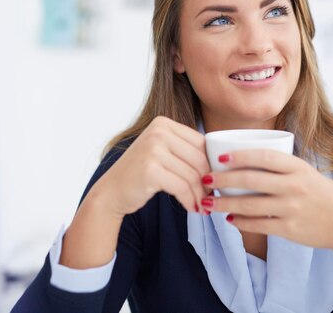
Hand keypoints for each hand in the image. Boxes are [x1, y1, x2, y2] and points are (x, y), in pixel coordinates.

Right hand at [89, 116, 211, 217]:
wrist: (111, 192)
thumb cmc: (141, 174)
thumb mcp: (162, 152)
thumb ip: (185, 149)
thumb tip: (221, 161)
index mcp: (163, 123)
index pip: (201, 142)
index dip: (211, 163)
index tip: (213, 180)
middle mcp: (158, 132)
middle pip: (199, 159)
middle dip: (208, 181)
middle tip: (210, 197)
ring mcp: (153, 150)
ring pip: (192, 175)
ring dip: (200, 195)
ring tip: (202, 206)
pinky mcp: (151, 170)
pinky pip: (182, 187)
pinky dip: (190, 200)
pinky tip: (191, 208)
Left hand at [200, 149, 332, 250]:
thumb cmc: (317, 192)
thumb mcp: (303, 171)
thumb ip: (277, 165)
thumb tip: (237, 159)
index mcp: (297, 167)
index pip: (264, 157)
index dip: (240, 156)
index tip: (219, 157)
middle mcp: (294, 186)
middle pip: (252, 180)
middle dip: (224, 180)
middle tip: (205, 180)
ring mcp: (292, 209)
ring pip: (250, 205)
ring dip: (225, 205)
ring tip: (208, 204)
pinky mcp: (290, 229)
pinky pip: (259, 225)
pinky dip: (241, 222)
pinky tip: (230, 220)